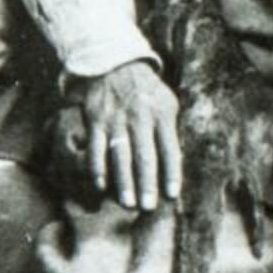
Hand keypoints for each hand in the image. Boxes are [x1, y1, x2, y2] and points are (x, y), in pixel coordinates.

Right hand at [75, 62, 183, 212]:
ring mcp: (116, 120)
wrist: (114, 64)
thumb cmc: (147, 90)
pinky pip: (95, 148)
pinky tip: (101, 186)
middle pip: (145, 156)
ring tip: (127, 203)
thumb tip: (176, 162)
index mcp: (162, 115)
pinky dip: (97, 168)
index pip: (170, 148)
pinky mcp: (96, 120)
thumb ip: (170, 129)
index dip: (172, 173)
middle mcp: (140, 118)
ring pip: (120, 155)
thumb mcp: (168, 102)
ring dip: (123, 181)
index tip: (172, 195)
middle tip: (147, 208)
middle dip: (147, 183)